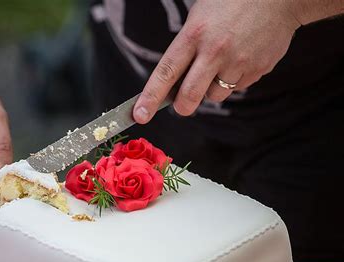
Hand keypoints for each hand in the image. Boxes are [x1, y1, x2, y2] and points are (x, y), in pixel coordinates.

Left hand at [133, 0, 300, 121]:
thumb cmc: (232, 2)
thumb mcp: (199, 17)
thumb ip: (186, 49)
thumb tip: (173, 84)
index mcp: (194, 34)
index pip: (166, 73)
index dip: (150, 97)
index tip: (139, 115)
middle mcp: (215, 51)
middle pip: (189, 97)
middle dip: (182, 106)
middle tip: (182, 104)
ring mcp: (238, 62)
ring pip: (215, 95)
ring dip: (212, 88)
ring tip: (222, 63)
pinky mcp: (257, 70)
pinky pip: (238, 87)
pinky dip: (235, 80)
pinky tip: (241, 57)